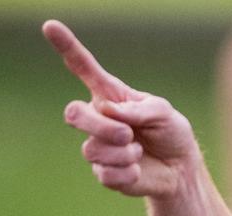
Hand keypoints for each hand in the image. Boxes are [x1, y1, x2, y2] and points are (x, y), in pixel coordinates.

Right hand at [45, 20, 196, 198]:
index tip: (50, 26)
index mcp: (109, 95)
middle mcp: (97, 118)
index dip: (67, 48)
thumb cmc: (171, 133)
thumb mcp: (163, 113)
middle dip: (100, 126)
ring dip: (123, 152)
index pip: (83, 68)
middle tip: (128, 135)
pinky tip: (138, 169)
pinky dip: (127, 172)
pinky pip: (105, 173)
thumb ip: (140, 108)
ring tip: (139, 151)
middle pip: (74, 114)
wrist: (181, 170)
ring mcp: (97, 145)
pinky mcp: (103, 172)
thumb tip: (109, 110)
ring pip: (91, 149)